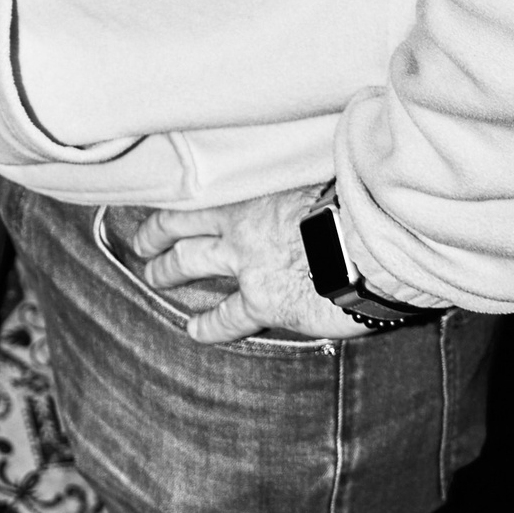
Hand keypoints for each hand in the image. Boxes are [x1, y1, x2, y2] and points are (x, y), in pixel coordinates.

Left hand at [129, 186, 367, 343]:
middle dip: (156, 234)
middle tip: (143, 242)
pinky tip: (195, 331)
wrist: (370, 243)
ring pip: (189, 261)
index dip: (177, 199)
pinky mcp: (263, 300)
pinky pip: (227, 317)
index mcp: (253, 193)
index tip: (162, 203)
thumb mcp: (318, 181)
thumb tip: (304, 188)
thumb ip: (297, 188)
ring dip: (166, 269)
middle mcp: (239, 225)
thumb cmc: (354, 205)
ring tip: (154, 276)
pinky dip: (209, 326)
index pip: (202, 194)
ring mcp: (246, 262)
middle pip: (180, 225)